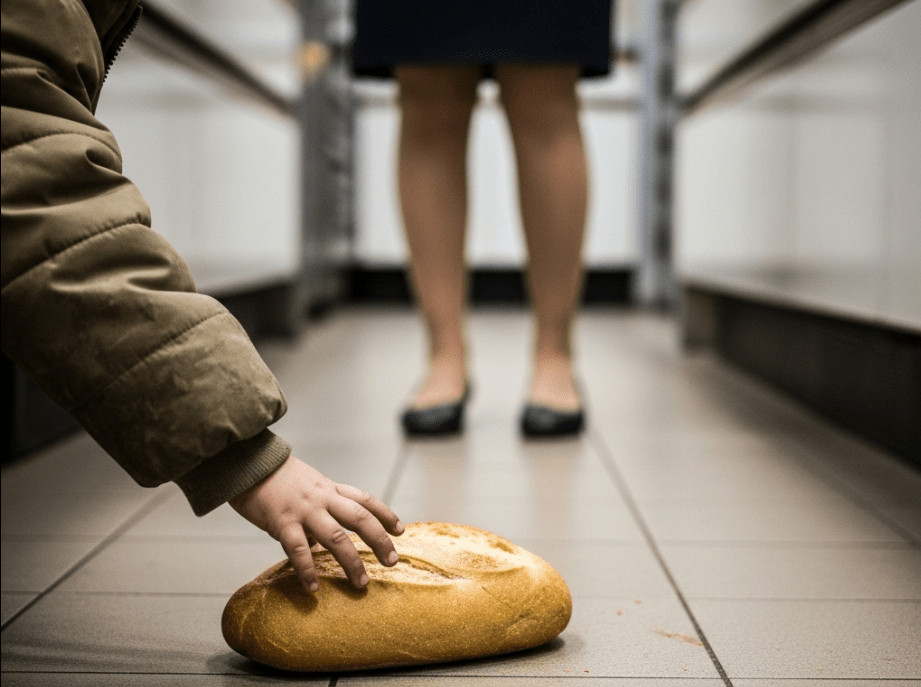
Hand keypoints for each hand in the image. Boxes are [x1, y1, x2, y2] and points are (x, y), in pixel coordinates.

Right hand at [228, 455, 403, 592]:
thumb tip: (324, 540)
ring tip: (361, 583)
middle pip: (360, 519)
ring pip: (336, 537)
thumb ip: (321, 508)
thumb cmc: (276, 478)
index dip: (385, 515)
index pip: (365, 501)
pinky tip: (313, 588)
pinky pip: (299, 549)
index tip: (400, 531)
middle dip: (380, 540)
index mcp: (329, 489)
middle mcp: (322, 498)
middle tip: (392, 561)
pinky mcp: (282, 521)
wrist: (248, 462)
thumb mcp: (307, 486)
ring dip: (352, 562)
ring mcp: (304, 510)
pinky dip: (308, 570)